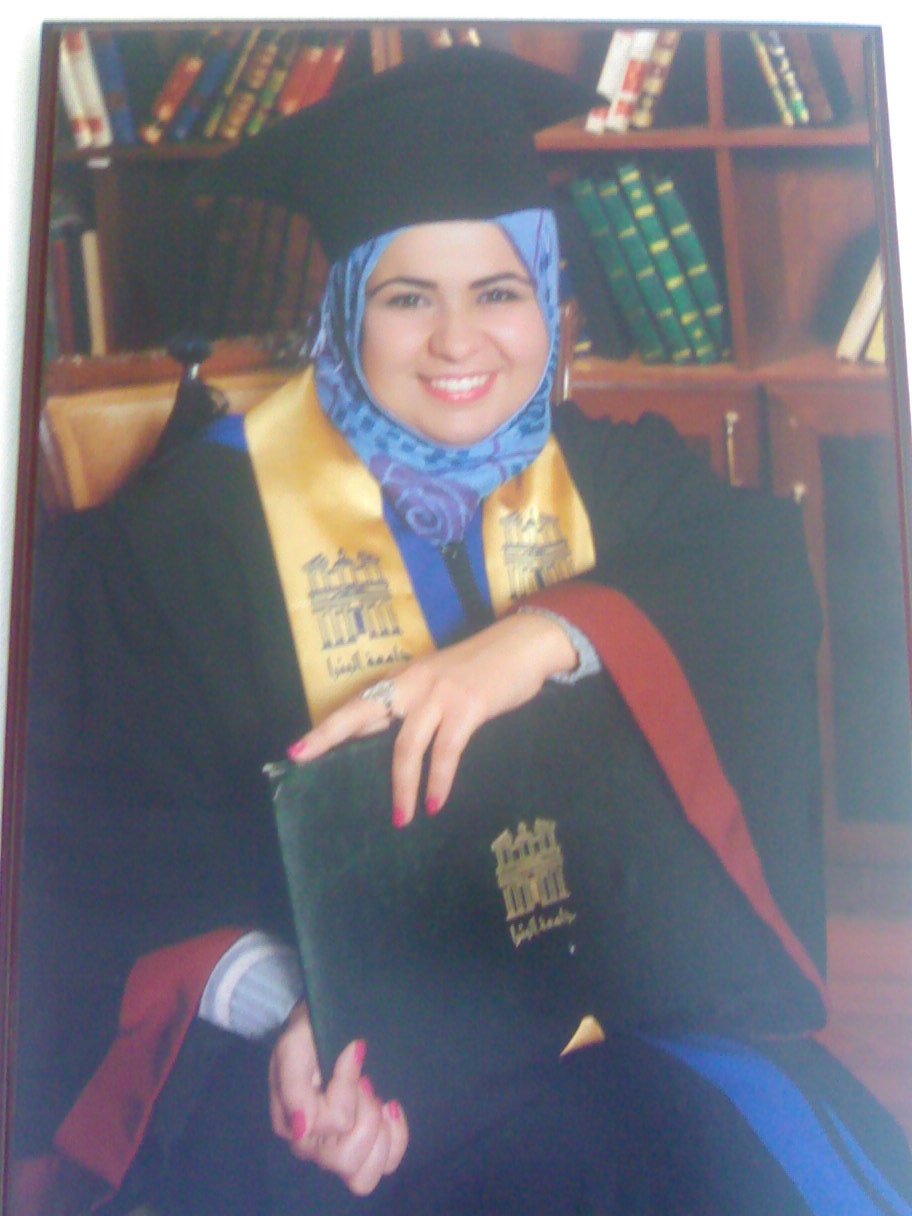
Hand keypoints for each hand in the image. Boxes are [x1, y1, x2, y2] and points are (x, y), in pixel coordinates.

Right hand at [269, 1003, 407, 1194]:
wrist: (325, 1023)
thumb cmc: (309, 1032)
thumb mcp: (294, 1046)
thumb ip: (293, 1085)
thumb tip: (303, 1125)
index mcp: (294, 1125)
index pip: (334, 1123)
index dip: (348, 1088)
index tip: (351, 1054)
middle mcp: (313, 1146)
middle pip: (347, 1161)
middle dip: (367, 1119)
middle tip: (366, 1084)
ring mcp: (338, 1150)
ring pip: (364, 1176)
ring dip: (380, 1136)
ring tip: (379, 1101)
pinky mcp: (364, 1147)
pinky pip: (386, 1164)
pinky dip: (396, 1139)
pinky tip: (392, 1108)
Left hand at [288, 611, 576, 823]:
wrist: (523, 644)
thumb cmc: (483, 669)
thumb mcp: (441, 682)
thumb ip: (417, 706)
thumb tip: (392, 743)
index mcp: (405, 680)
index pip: (358, 704)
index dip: (327, 728)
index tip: (297, 750)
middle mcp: (414, 684)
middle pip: (364, 714)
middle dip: (330, 737)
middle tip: (304, 761)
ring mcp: (439, 695)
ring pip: (407, 746)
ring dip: (402, 787)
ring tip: (400, 818)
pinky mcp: (467, 707)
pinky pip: (446, 752)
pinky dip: (439, 781)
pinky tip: (436, 803)